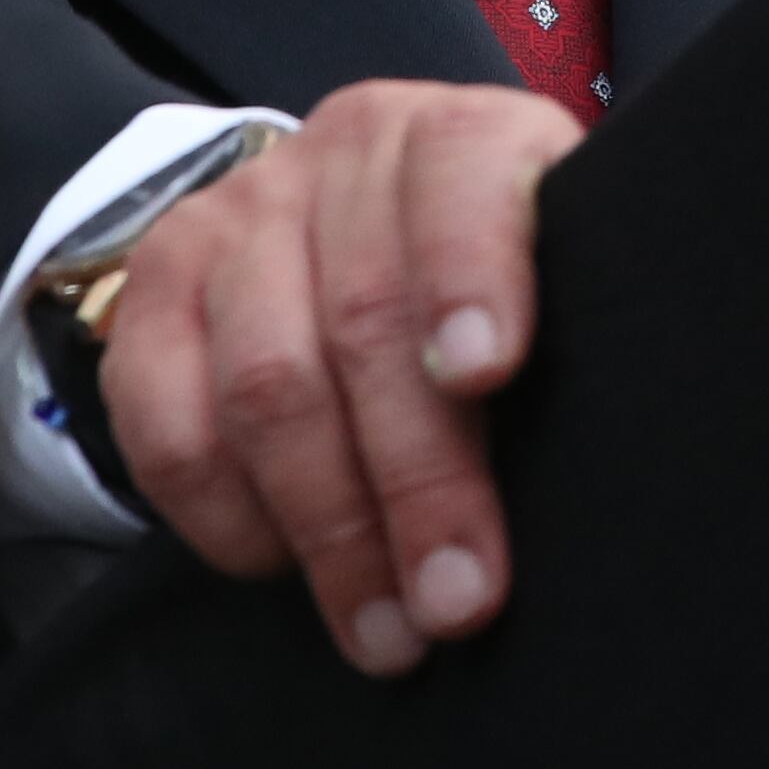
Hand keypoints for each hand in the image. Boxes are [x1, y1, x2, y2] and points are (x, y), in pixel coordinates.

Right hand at [97, 77, 582, 675]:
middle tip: (459, 599)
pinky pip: (168, 426)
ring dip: (329, 531)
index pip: (462, 178)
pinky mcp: (158, 288)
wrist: (376, 225)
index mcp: (462, 137)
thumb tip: (610, 483)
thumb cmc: (508, 288)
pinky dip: (229, 519)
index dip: (471, 274)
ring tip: (388, 630)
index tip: (484, 370)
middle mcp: (343, 153)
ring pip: (264, 384)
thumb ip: (579, 336)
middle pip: (362, 320)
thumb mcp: (568, 280)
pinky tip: (289, 572)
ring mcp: (238, 216)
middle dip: (416, 481)